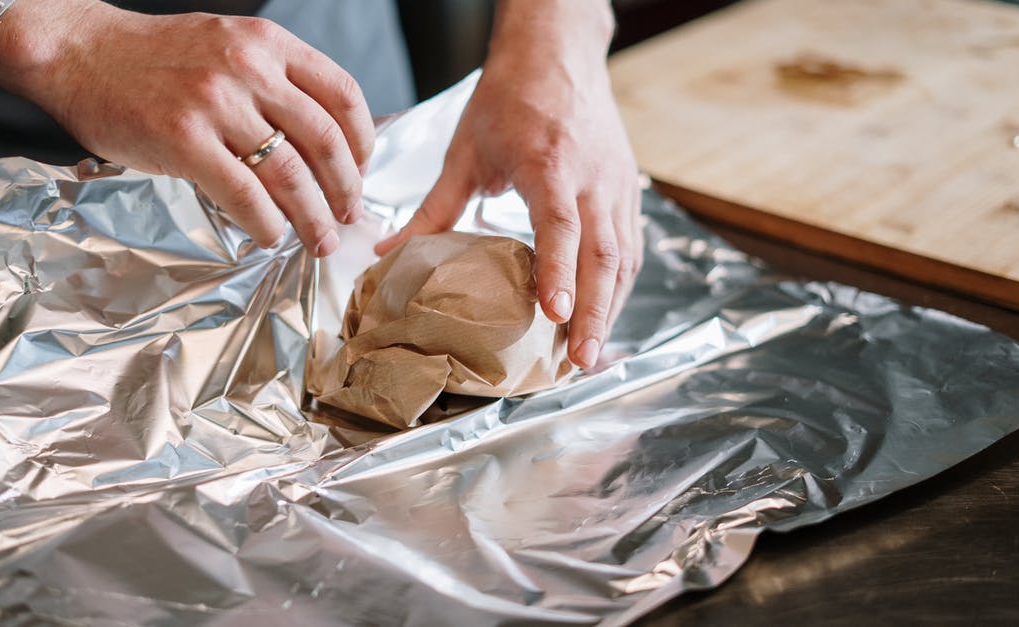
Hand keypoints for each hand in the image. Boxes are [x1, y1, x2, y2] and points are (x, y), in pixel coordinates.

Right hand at [0, 0, 374, 254]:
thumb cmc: (156, 58)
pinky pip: (243, 193)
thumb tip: (320, 140)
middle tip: (349, 216)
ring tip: (320, 240)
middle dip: (346, 188)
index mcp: (268, 43)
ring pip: (289, 173)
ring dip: (312, 217)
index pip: (343, 95)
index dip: (362, 142)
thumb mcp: (228, 45)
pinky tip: (269, 236)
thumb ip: (274, 81)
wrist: (80, 52)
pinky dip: (265, 223)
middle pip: (325, 140)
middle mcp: (248, 67)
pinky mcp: (182, 139)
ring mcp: (215, 102)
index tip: (361, 171)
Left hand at [375, 1, 641, 368]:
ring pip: (624, 257)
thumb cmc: (510, 98)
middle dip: (594, 313)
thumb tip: (388, 254)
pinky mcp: (626, 190)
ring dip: (610, 308)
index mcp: (550, 164)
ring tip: (591, 353)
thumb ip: (433, 210)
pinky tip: (605, 315)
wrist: (557, 52)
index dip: (559, 272)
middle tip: (580, 360)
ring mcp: (616, 185)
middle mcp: (592, 178)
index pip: (561, 226)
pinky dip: (620, 286)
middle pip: (603, 254)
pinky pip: (630, 246)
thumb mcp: (465, 151)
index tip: (554, 314)